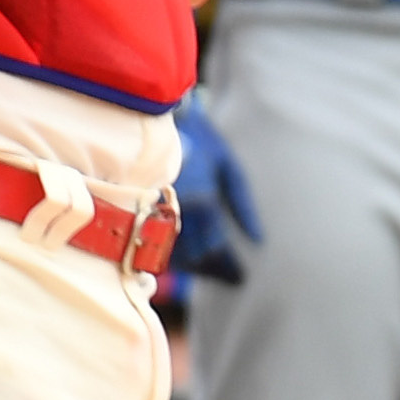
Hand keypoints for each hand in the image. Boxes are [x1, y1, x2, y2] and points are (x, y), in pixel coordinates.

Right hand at [167, 107, 262, 282]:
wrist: (159, 121)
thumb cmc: (202, 142)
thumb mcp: (230, 167)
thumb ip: (244, 205)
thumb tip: (258, 239)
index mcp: (202, 201)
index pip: (217, 247)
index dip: (229, 267)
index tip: (241, 278)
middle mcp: (176, 212)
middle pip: (197, 255)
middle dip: (214, 267)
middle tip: (231, 276)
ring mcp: (154, 212)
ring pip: (176, 253)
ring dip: (196, 265)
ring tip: (213, 269)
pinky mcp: (140, 212)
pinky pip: (160, 243)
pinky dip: (176, 253)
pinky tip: (190, 256)